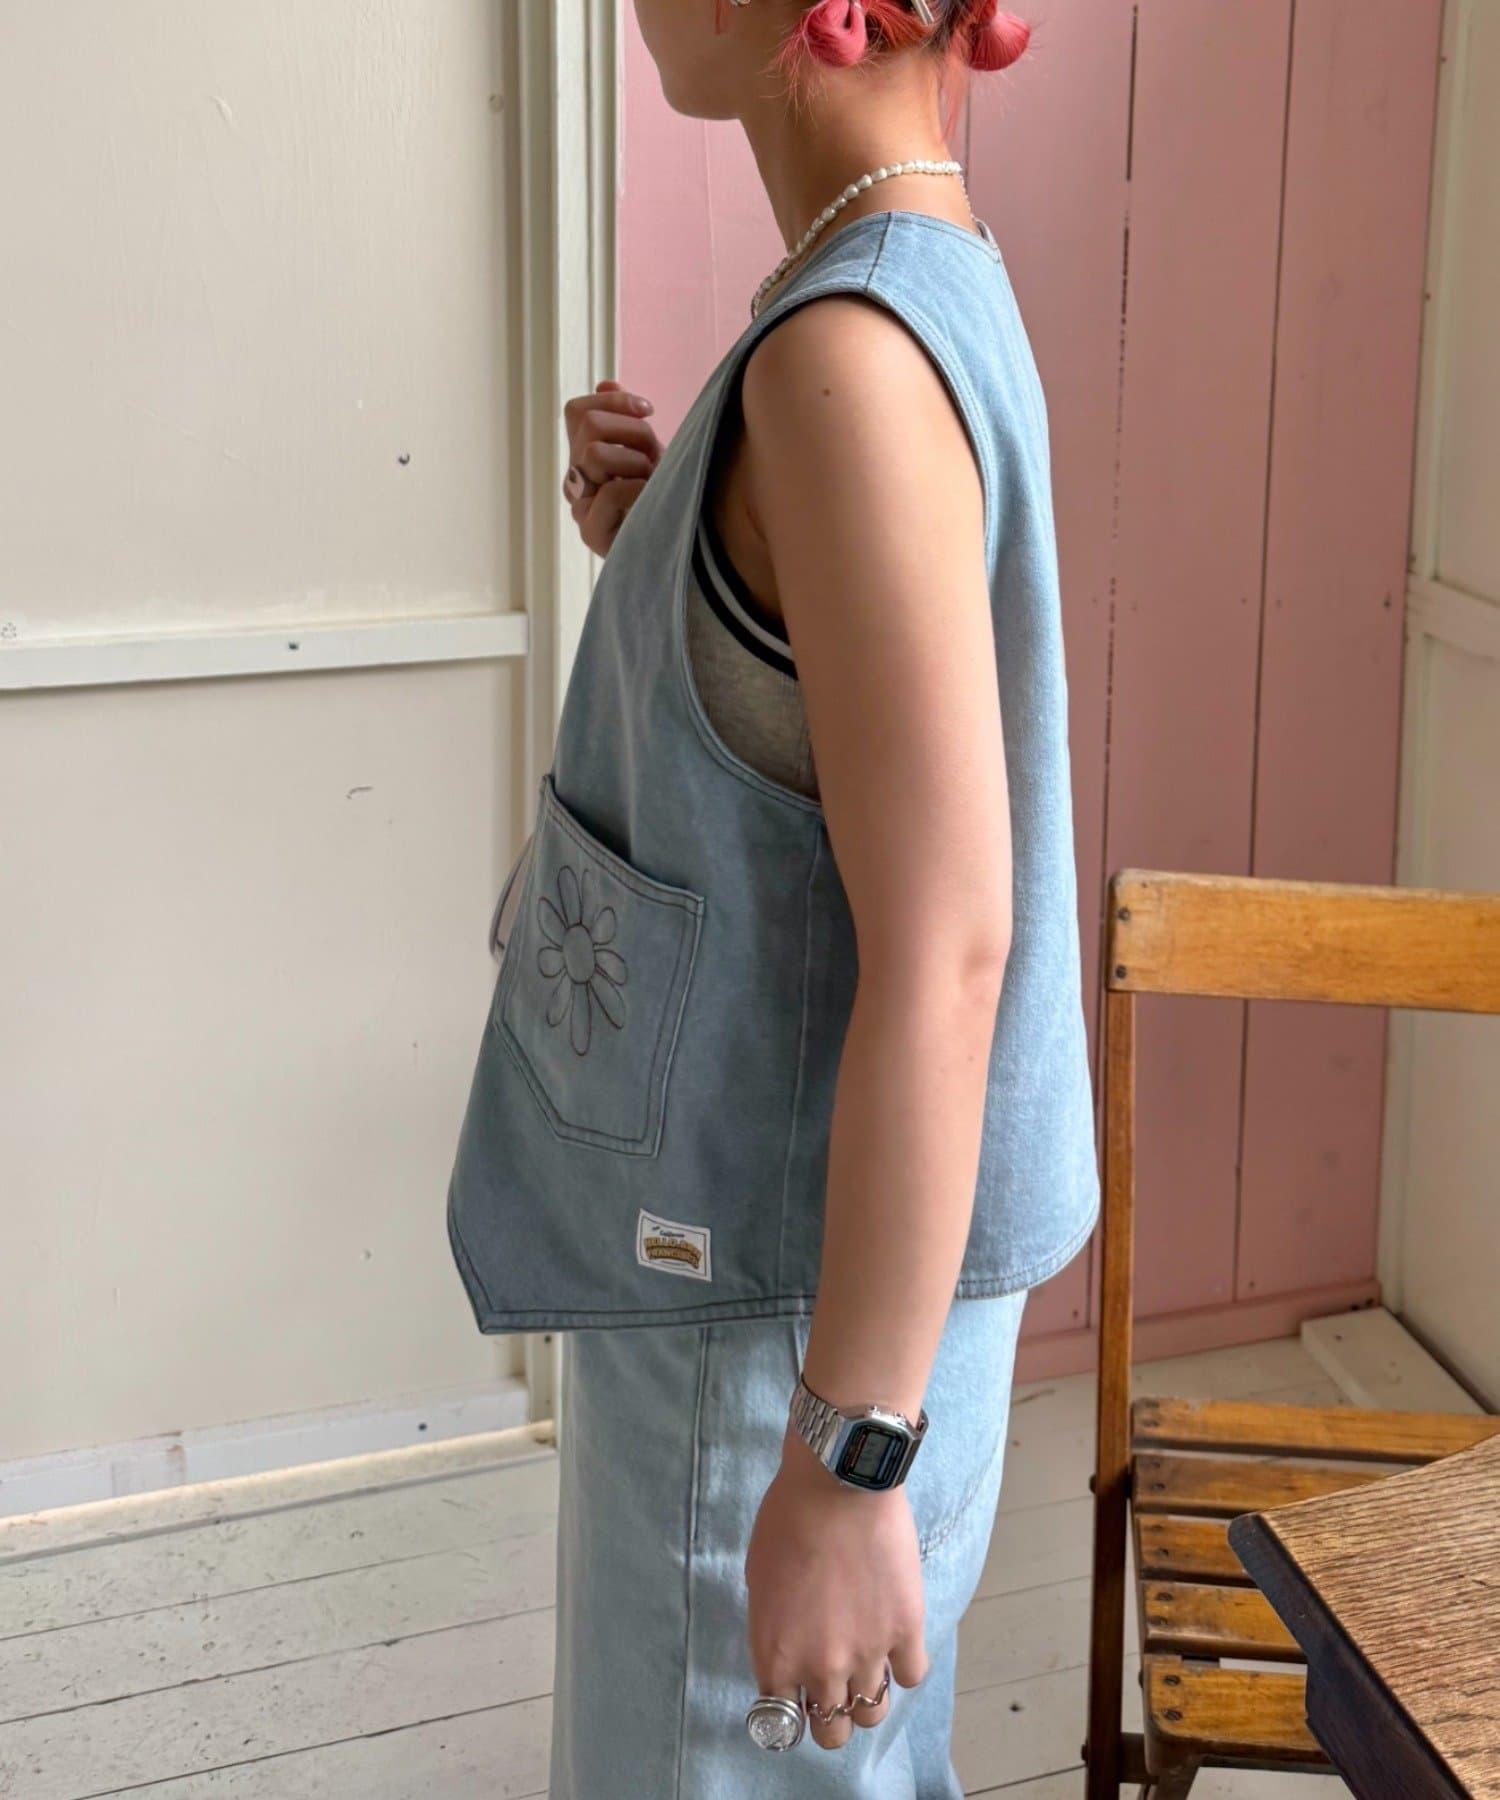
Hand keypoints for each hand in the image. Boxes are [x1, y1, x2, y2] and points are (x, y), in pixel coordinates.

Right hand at [562, 379, 661, 554]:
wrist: (683, 547)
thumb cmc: (665, 497)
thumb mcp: (649, 451)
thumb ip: (625, 420)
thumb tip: (604, 381)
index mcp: (582, 458)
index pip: (577, 411)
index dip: (614, 401)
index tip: (648, 410)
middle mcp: (575, 481)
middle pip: (589, 425)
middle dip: (633, 431)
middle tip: (655, 456)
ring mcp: (580, 508)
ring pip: (594, 452)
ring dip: (635, 460)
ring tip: (652, 481)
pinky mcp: (591, 534)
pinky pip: (611, 491)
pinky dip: (638, 488)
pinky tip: (650, 499)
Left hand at [745, 1428, 928, 1751]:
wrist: (837, 1483)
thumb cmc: (788, 1518)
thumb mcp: (759, 1580)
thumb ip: (773, 1628)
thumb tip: (791, 1646)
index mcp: (775, 1655)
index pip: (780, 1720)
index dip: (790, 1708)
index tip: (796, 1695)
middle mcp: (820, 1667)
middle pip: (831, 1733)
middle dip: (830, 1717)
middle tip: (833, 1689)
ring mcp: (866, 1653)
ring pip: (872, 1714)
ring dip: (866, 1698)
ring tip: (866, 1669)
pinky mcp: (905, 1631)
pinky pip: (911, 1676)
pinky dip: (903, 1665)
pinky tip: (895, 1643)